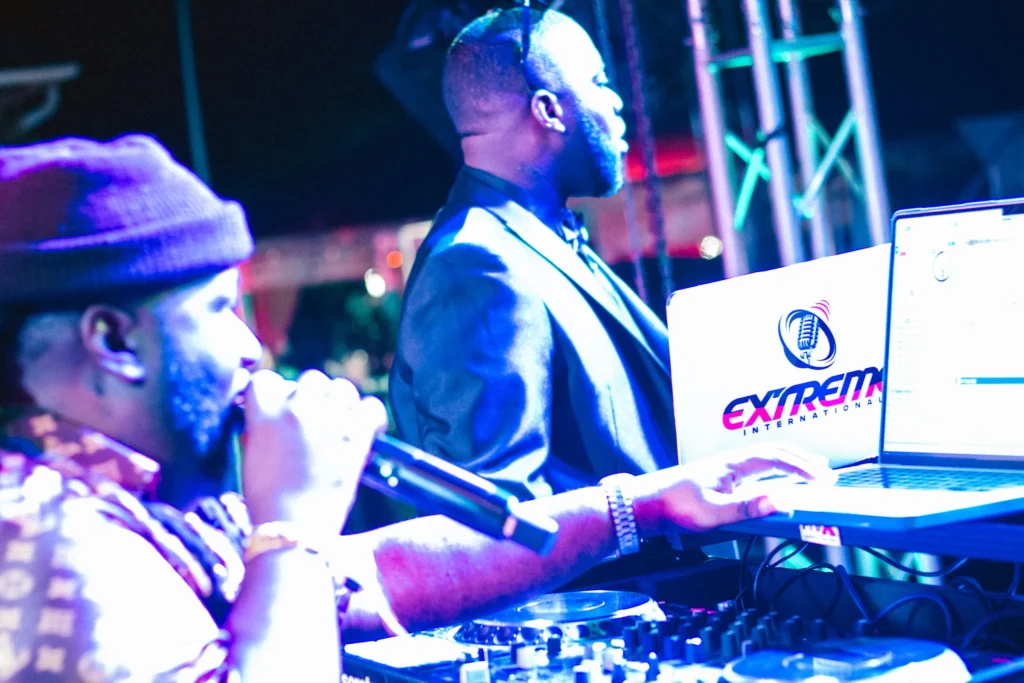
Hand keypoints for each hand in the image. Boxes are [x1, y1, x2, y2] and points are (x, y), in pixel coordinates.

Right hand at [242, 369, 386, 535]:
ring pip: (341, 388)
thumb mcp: (251, 454)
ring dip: (340, 403)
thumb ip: (261, 425)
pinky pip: (372, 405)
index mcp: (263, 411)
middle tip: (313, 424)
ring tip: (338, 428)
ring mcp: (329, 417)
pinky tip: (363, 431)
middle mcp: (296, 407)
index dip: (275, 393)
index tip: (280, 408)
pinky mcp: (357, 432)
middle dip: (312, 397)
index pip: (266, 379)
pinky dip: (369, 416)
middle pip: (310, 379)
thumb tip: (275, 410)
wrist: (293, 528)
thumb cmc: (267, 498)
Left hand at [633, 442, 835, 533]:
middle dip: (802, 460)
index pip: (776, 458)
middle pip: (774, 453)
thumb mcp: (714, 512)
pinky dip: (775, 471)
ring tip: (811, 470)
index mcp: (733, 464)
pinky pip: (756, 469)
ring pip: (766, 459)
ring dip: (791, 463)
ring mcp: (727, 470)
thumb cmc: (675, 506)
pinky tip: (778, 482)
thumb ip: (748, 507)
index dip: (803, 468)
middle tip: (826, 472)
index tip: (824, 480)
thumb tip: (780, 501)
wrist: (646, 504)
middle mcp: (732, 462)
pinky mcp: (721, 479)